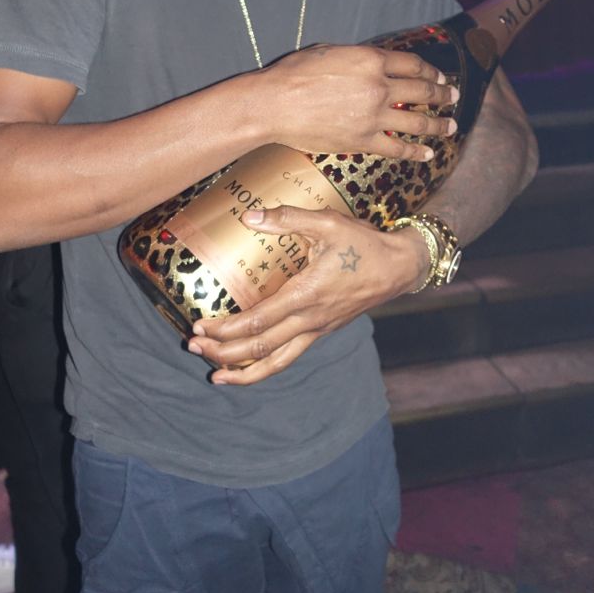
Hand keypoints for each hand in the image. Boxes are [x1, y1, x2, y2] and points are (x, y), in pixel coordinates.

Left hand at [187, 205, 427, 383]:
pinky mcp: (323, 331)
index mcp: (306, 295)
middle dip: (224, 352)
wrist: (400, 267)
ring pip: (277, 362)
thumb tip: (249, 216)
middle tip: (193, 346)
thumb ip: (287, 218)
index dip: (225, 328)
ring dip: (244, 371)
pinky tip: (250, 366)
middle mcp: (310, 320)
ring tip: (217, 376)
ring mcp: (317, 330)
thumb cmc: (364, 244)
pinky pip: (290, 356)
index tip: (199, 325)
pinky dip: (267, 366)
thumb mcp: (327, 222)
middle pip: (260, 348)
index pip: (257, 321)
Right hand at [261, 44, 458, 161]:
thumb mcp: (329, 52)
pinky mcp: (364, 139)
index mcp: (371, 59)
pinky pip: (398, 147)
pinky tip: (428, 154)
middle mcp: (379, 85)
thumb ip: (356, 58)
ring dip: (438, 124)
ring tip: (451, 126)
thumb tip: (369, 62)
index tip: (438, 76)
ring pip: (418, 121)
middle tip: (453, 97)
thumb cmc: (293, 74)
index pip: (412, 64)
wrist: (275, 104)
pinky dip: (416, 152)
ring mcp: (374, 114)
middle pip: (422, 90)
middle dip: (442, 94)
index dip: (429, 71)